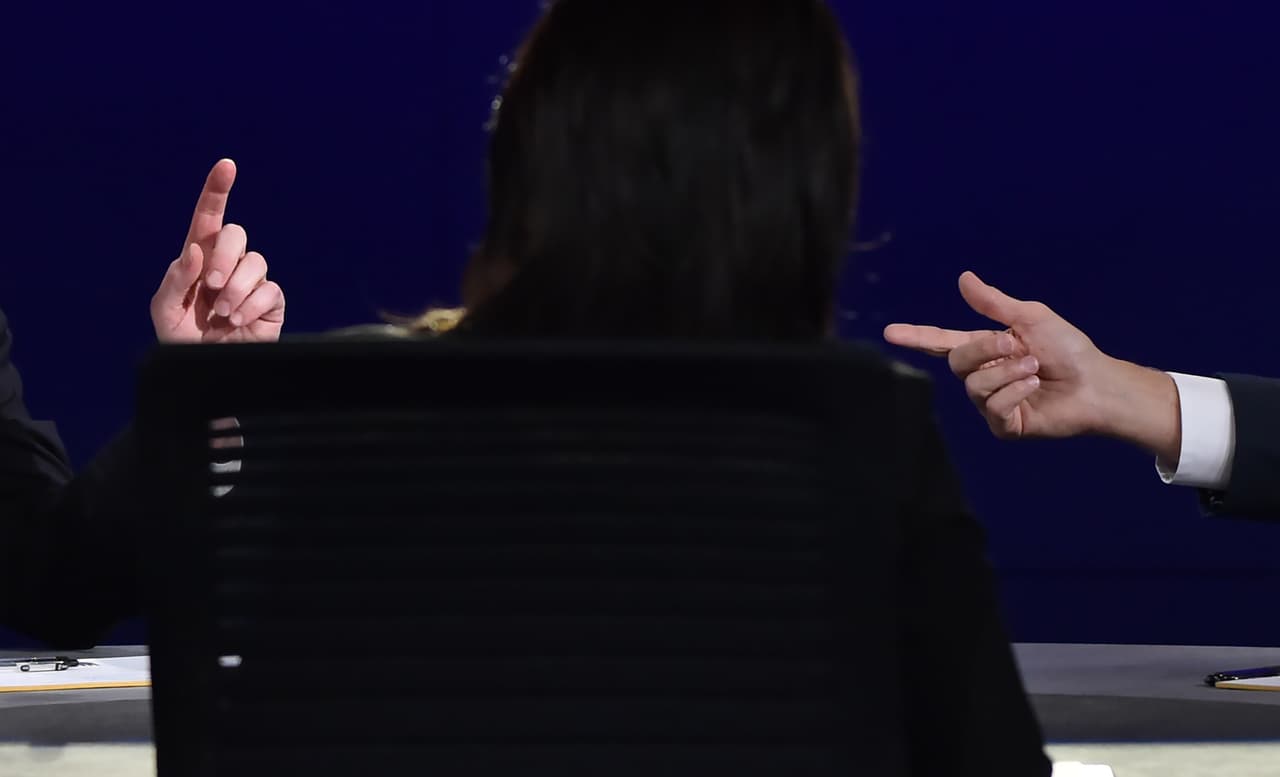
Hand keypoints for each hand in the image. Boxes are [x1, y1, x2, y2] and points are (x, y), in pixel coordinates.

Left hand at [150, 160, 285, 343]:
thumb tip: (198, 252)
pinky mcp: (271, 303)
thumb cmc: (182, 341)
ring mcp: (252, 282)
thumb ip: (175, 279)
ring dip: (236, 288)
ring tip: (224, 314)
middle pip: (236, 233)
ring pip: (256, 262)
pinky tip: (239, 321)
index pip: (209, 218)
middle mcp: (228, 265)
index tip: (226, 165)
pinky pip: (270, 290)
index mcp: (199, 260)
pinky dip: (251, 305)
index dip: (217, 190)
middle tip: (211, 285)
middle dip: (224, 256)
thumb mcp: (164, 311)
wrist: (206, 373)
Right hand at [883, 272, 1179, 459]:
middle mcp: (983, 376)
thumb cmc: (1069, 349)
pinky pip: (993, 408)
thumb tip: (963, 278)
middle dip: (985, 350)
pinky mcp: (1004, 425)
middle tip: (1017, 346)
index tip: (889, 332)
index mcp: (986, 348)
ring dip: (1008, 372)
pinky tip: (1035, 386)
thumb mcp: (1031, 317)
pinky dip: (1015, 392)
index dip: (916, 337)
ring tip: (1035, 368)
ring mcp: (991, 403)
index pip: (942, 342)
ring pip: (975, 386)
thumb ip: (994, 303)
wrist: (1096, 383)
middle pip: (957, 362)